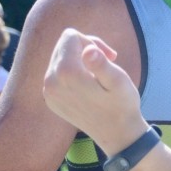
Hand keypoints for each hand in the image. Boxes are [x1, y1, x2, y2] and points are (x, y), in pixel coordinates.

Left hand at [44, 29, 147, 154]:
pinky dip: (72, 74)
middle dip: (83, 49)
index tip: (107, 56)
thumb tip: (88, 51)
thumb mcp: (119, 81)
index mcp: (67, 74)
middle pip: (62, 45)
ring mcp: (49, 92)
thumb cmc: (122, 105)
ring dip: (78, 61)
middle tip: (104, 63)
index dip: (91, 41)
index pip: (70, 36)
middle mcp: (51, 82)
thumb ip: (102, 64)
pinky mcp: (50, 100)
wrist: (116, 134)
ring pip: (59, 58)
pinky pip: (56, 74)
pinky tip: (88, 86)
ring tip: (97, 76)